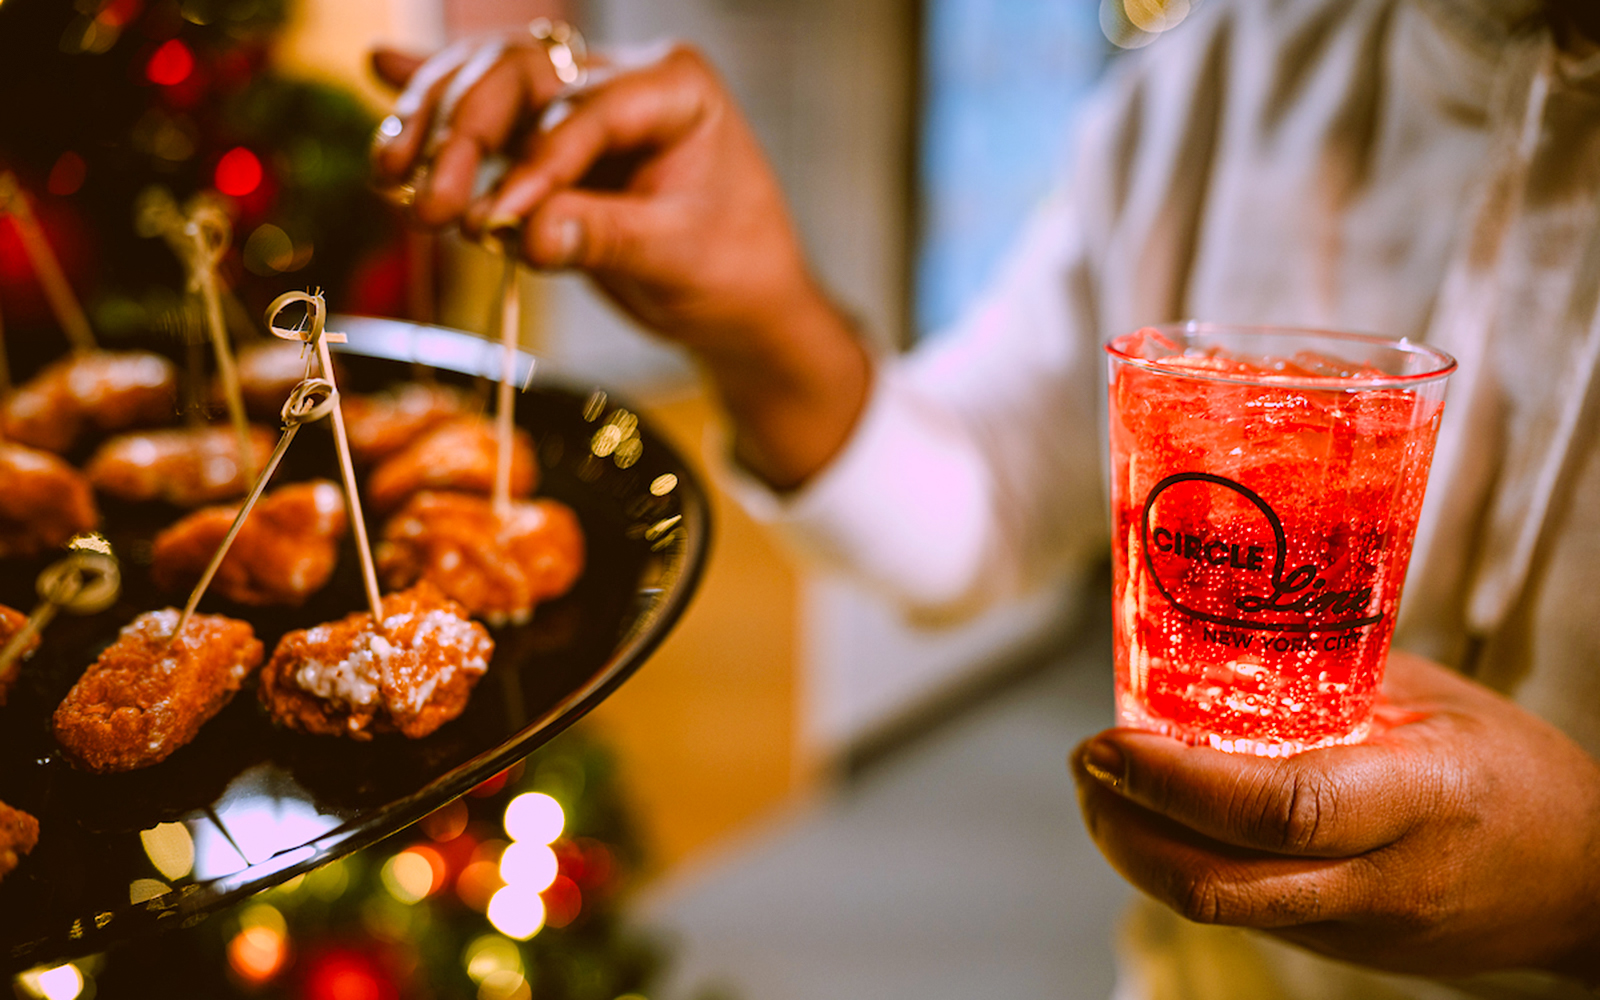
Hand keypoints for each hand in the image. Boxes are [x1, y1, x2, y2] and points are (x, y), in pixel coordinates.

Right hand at [370, 37, 868, 489]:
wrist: (738, 295)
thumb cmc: (729, 268)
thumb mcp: (677, 258)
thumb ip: (604, 237)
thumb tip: (527, 234)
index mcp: (674, 87)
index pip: (586, 112)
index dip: (535, 166)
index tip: (491, 222)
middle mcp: (621, 74)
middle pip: (521, 74)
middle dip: (463, 133)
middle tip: (431, 205)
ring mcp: (579, 96)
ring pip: (489, 82)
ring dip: (431, 121)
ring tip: (390, 174)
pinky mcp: (547, 131)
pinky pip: (486, 106)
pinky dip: (433, 95)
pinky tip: (382, 70)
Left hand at [1072, 651, 1599, 981]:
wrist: (1587, 889)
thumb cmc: (1520, 775)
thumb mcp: (1440, 702)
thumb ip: (1332, 677)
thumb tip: (1220, 639)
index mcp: (1419, 800)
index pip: (1280, 810)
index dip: (1178, 781)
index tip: (1114, 741)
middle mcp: (1379, 880)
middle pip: (1216, 884)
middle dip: (1124, 826)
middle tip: (1088, 764)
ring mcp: (1354, 930)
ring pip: (1214, 908)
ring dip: (1136, 850)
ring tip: (1104, 789)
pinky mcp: (1338, 950)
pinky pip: (1239, 912)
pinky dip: (1180, 864)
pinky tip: (1160, 819)